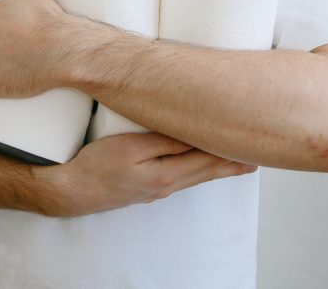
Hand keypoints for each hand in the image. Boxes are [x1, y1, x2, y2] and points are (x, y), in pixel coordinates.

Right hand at [36, 133, 256, 217]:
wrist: (71, 192)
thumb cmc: (97, 167)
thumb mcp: (131, 147)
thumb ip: (163, 141)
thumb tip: (194, 135)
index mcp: (168, 174)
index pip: (208, 160)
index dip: (229, 152)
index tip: (252, 144)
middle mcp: (167, 185)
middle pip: (205, 171)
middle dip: (230, 164)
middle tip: (256, 159)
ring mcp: (155, 190)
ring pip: (193, 176)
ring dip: (214, 169)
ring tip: (234, 165)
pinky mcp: (144, 189)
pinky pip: (179, 178)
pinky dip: (195, 171)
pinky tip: (194, 169)